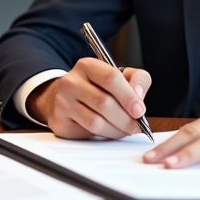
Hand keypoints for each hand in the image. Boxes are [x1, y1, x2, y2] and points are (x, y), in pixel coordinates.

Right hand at [26, 58, 151, 138]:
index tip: (140, 111)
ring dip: (117, 129)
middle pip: (104, 102)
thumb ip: (138, 79)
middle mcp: (71, 81)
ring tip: (126, 130)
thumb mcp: (122, 76)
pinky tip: (112, 131)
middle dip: (126, 118)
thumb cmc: (101, 88)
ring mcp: (62, 101)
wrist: (71, 98)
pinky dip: (105, 134)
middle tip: (137, 126)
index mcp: (87, 65)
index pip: (110, 77)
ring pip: (96, 121)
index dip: (128, 96)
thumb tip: (138, 95)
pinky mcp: (59, 120)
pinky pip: (87, 131)